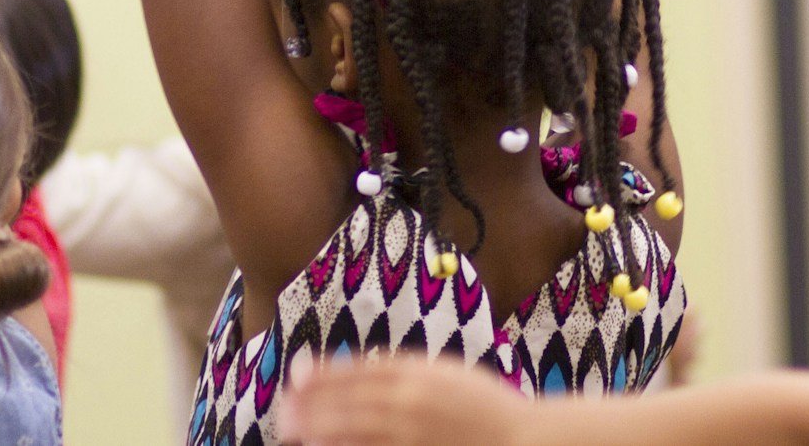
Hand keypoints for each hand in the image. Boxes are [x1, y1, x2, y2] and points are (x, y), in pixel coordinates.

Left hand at [286, 358, 529, 445]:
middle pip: (348, 400)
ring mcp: (412, 434)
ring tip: (294, 430)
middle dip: (310, 404)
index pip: (357, 369)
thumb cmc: (486, 409)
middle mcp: (410, 401)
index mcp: (418, 372)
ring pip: (355, 430)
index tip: (295, 375)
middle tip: (283, 410)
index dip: (322, 373)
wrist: (526, 443)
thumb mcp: (445, 375)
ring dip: (320, 429)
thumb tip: (359, 372)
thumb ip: (405, 372)